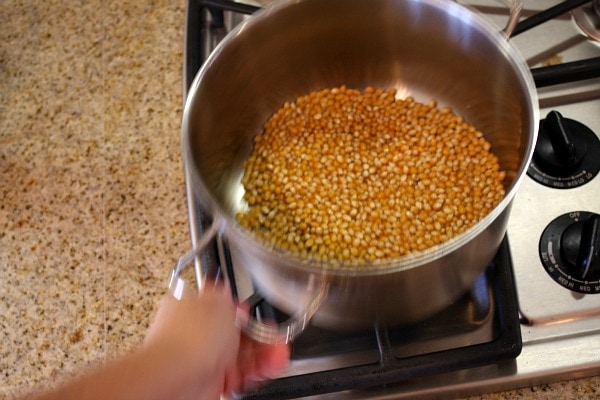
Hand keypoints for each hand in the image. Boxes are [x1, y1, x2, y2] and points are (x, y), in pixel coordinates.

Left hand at [144, 282, 289, 398]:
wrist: (175, 376)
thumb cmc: (187, 337)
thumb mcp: (215, 301)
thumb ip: (224, 294)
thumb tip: (226, 289)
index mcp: (189, 306)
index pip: (219, 304)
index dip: (240, 309)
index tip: (254, 313)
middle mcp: (194, 333)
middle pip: (233, 331)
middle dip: (258, 333)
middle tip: (274, 335)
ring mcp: (201, 358)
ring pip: (238, 353)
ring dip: (262, 352)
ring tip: (279, 352)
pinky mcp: (210, 380)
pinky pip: (238, 373)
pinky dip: (256, 370)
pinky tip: (270, 364)